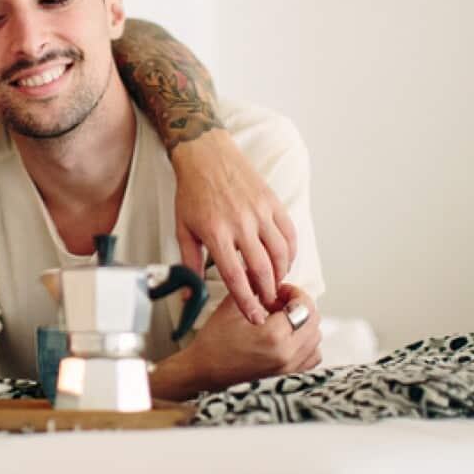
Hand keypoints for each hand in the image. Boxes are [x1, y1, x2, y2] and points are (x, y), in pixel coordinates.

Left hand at [170, 129, 297, 322]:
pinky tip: (284, 262)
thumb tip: (188, 295)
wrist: (206, 155)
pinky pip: (288, 233)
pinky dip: (290, 252)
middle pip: (262, 269)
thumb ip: (188, 264)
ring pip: (280, 253)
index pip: (235, 277)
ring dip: (281, 274)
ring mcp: (259, 212)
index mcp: (216, 232)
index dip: (247, 302)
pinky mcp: (272, 202)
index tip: (254, 317)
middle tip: (268, 305)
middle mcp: (240, 223)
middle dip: (267, 293)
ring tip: (274, 285)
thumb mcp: (183, 229)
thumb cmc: (192, 193)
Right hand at [186, 284, 321, 389]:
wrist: (205, 370)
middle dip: (299, 306)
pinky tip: (288, 337)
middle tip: (280, 303)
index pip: (304, 306)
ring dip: (304, 324)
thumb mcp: (230, 306)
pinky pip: (313, 355)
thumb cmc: (214, 341)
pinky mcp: (288, 375)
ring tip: (283, 320)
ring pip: (316, 337)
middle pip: (314, 320)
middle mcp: (286, 354)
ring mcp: (289, 368)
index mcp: (272, 336)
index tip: (280, 292)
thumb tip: (264, 269)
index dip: (294, 292)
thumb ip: (251, 284)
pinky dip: (306, 343)